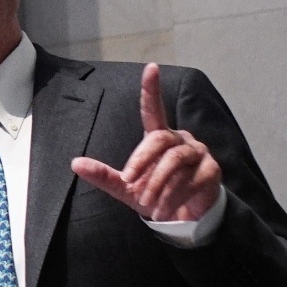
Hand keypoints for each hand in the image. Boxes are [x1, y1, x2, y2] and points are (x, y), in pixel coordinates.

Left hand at [71, 63, 221, 222]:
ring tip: (147, 203)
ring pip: (174, 161)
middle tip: (129, 182)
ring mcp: (199, 153)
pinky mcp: (211, 171)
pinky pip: (190, 180)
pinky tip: (162, 209)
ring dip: (156, 184)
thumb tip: (75, 163)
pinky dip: (172, 197)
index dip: (151, 89)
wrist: (180, 219)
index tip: (151, 68)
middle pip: (159, 139)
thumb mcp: (124, 187)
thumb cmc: (152, 195)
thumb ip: (103, 175)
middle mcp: (180, 139)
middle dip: (141, 161)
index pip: (153, 110)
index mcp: (158, 137)